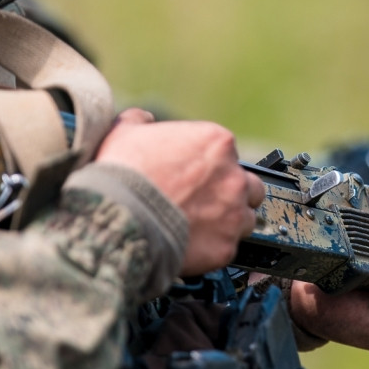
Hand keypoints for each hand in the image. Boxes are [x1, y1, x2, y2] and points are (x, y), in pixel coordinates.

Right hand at [95, 108, 264, 274]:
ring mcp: (234, 214)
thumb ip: (141, 121)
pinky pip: (228, 249)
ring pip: (246, 219)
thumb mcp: (125, 133)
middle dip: (232, 194)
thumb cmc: (122, 175)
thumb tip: (143, 119)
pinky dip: (213, 249)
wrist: (118, 218)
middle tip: (207, 202)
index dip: (211, 167)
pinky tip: (192, 247)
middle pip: (250, 187)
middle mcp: (234, 177)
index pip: (229, 154)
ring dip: (228, 222)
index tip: (196, 176)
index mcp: (217, 143)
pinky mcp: (226, 247)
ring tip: (201, 228)